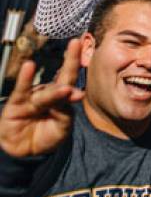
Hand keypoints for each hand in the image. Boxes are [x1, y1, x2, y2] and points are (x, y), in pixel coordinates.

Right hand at [0, 39, 84, 157]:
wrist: (26, 150)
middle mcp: (49, 93)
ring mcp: (33, 97)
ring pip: (46, 93)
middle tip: (76, 46)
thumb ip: (65, 111)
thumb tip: (75, 93)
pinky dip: (25, 79)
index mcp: (63, 97)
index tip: (86, 48)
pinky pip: (22, 91)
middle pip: (62, 77)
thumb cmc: (47, 134)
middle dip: (70, 61)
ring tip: (65, 90)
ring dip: (55, 91)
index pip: (73, 79)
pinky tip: (29, 66)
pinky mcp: (17, 104)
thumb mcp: (61, 126)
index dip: (78, 64)